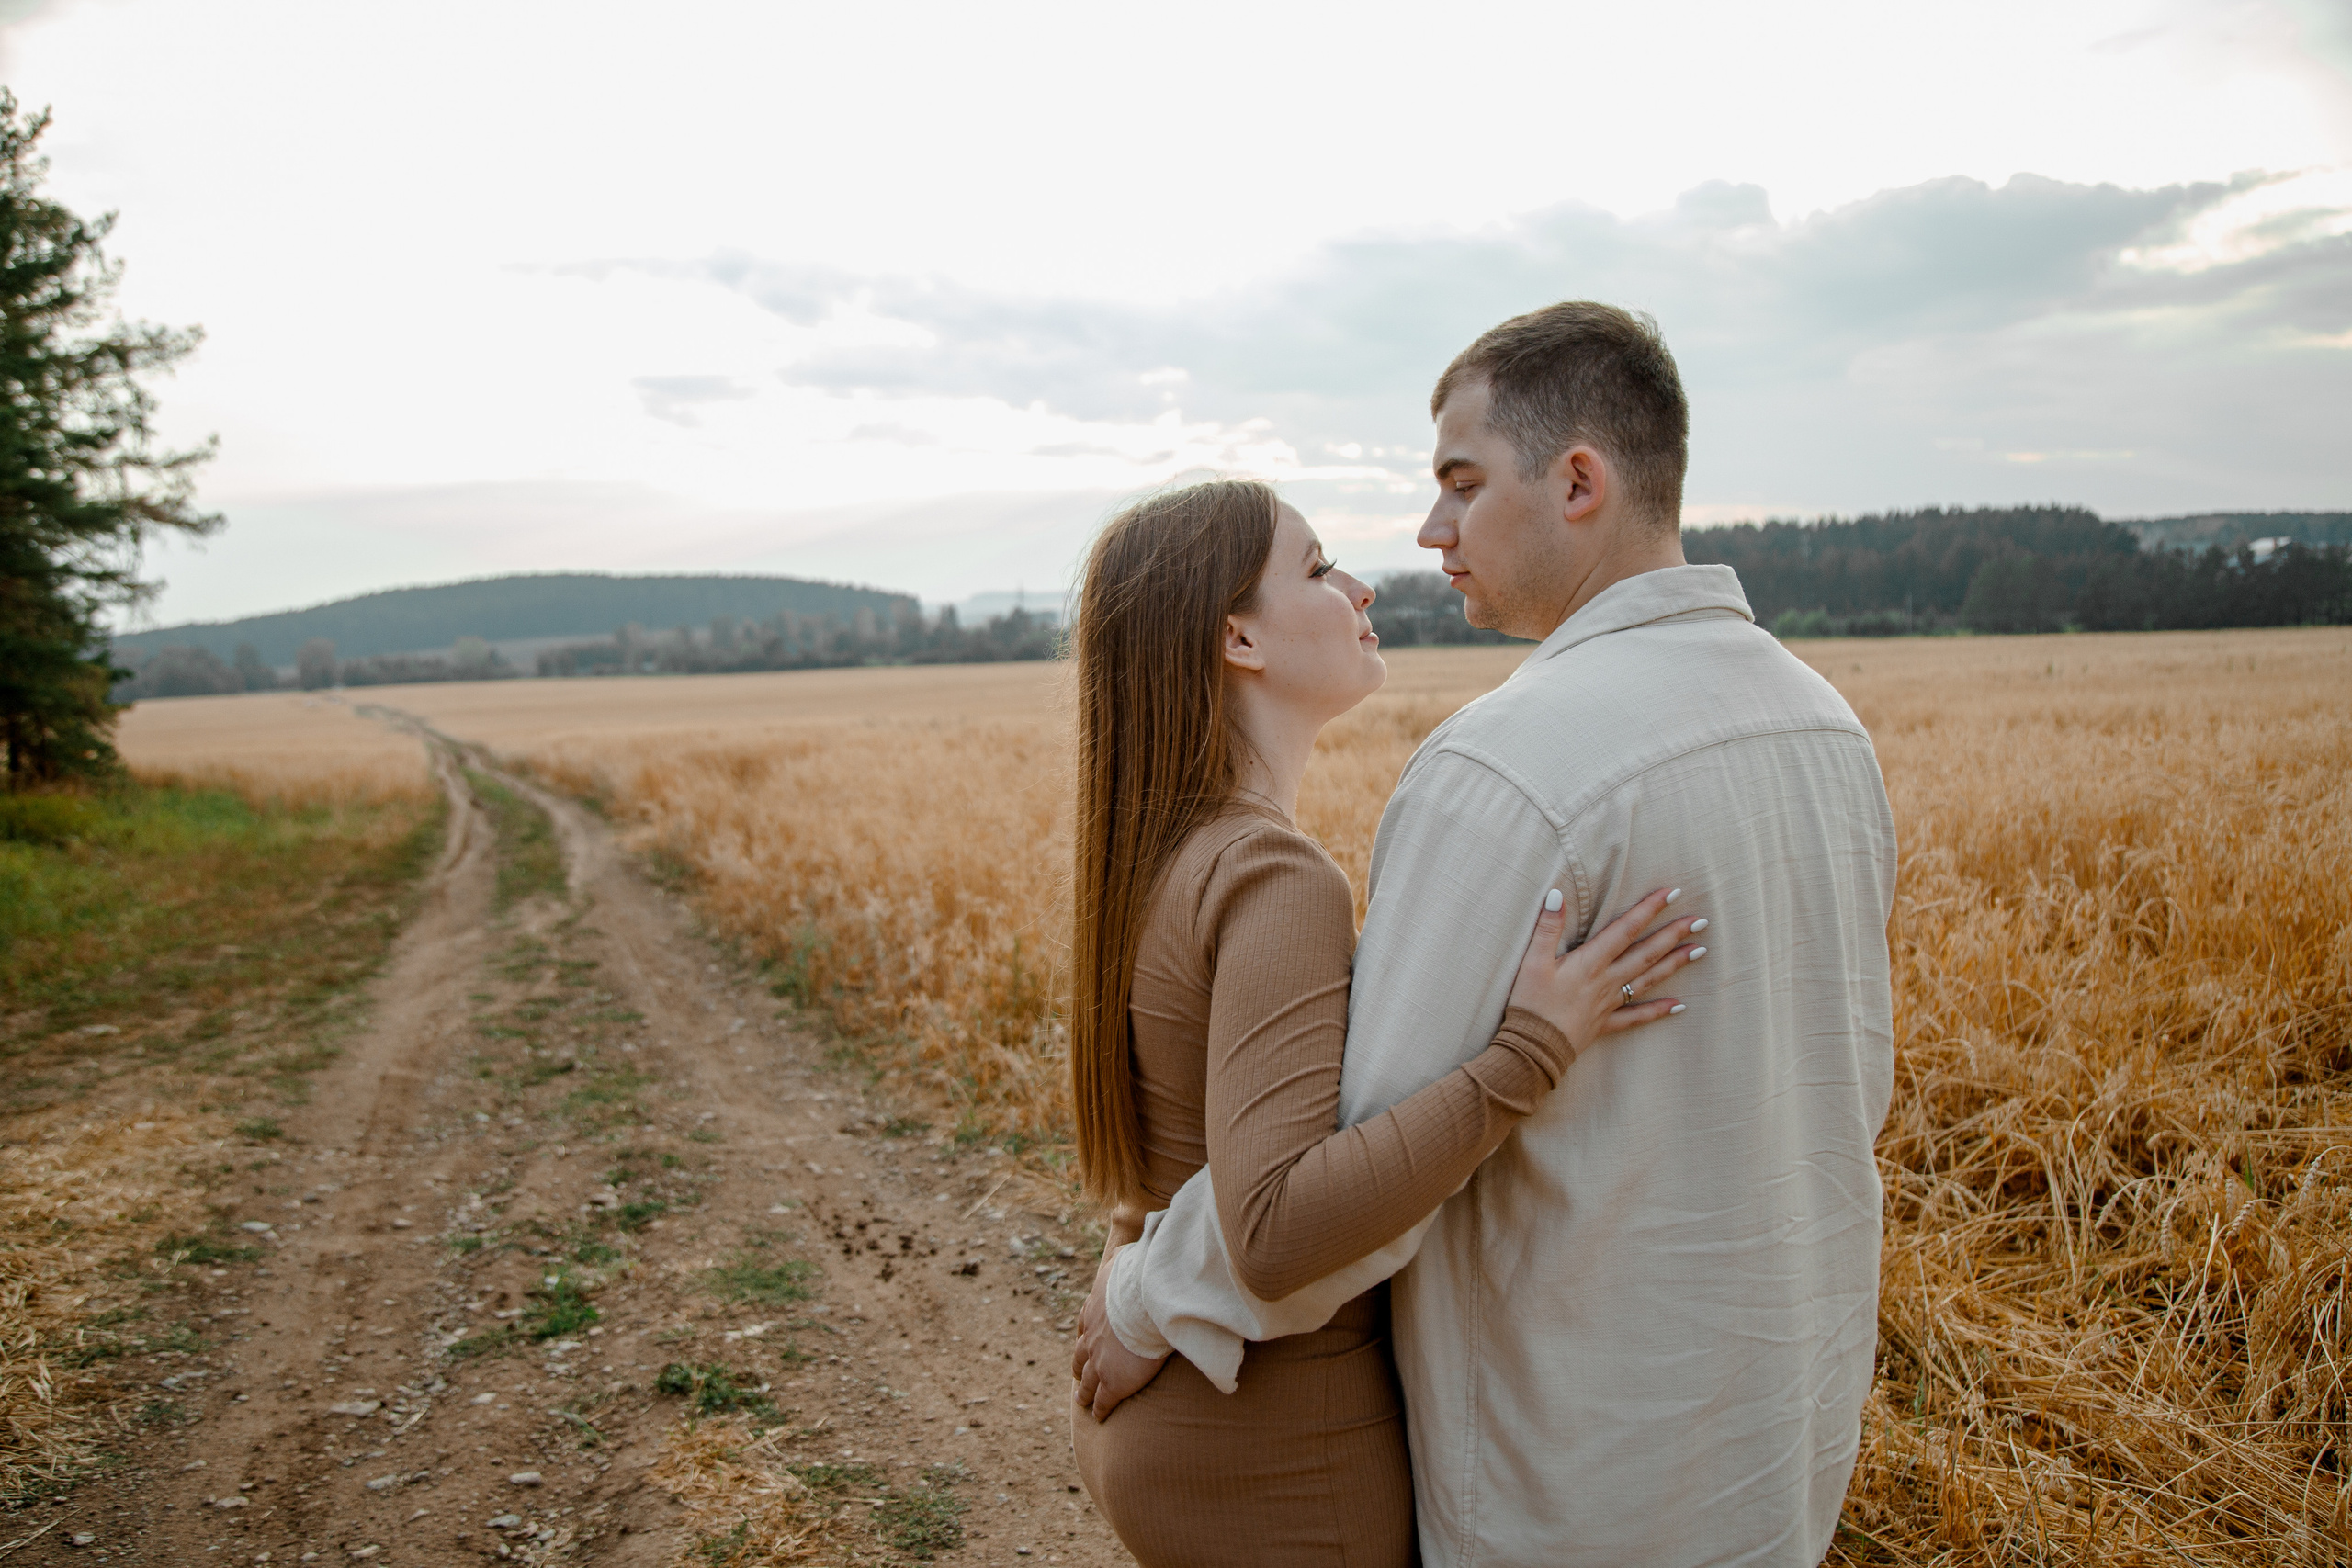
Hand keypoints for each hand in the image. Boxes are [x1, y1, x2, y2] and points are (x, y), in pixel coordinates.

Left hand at [1070, 1249, 1166, 1421]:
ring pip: (1086, 1382)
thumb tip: (1129, 1246)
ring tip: (1082, 1401)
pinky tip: (1101, 1417)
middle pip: (1079, 1357)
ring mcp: (1100, 1362)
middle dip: (1078, 1366)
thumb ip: (1123, 1257)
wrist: (1145, 1301)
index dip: (1084, 1335)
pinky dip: (1100, 1409)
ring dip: (1083, 1392)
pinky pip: (1104, 1401)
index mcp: (1094, 1311)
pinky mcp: (1114, 1383)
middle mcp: (1091, 1338)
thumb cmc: (1139, 1279)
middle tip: (1077, 1376)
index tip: (1085, 1341)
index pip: (1084, 1325)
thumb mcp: (1124, 1260)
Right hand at [1505, 885, 1705, 1054]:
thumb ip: (1548, 928)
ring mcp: (1609, 1003)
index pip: (1625, 929)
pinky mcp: (1605, 1023)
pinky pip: (1636, 1017)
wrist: (1532, 1048)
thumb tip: (1557, 895)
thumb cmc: (1530, 1003)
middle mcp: (1606, 980)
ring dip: (1674, 964)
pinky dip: (1658, 1011)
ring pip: (1648, 980)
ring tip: (1699, 951)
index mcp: (1590, 962)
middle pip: (1646, 953)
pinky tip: (1678, 1006)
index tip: (1671, 894)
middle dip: (1673, 935)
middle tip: (1700, 921)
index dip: (1648, 909)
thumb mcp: (1532, 961)